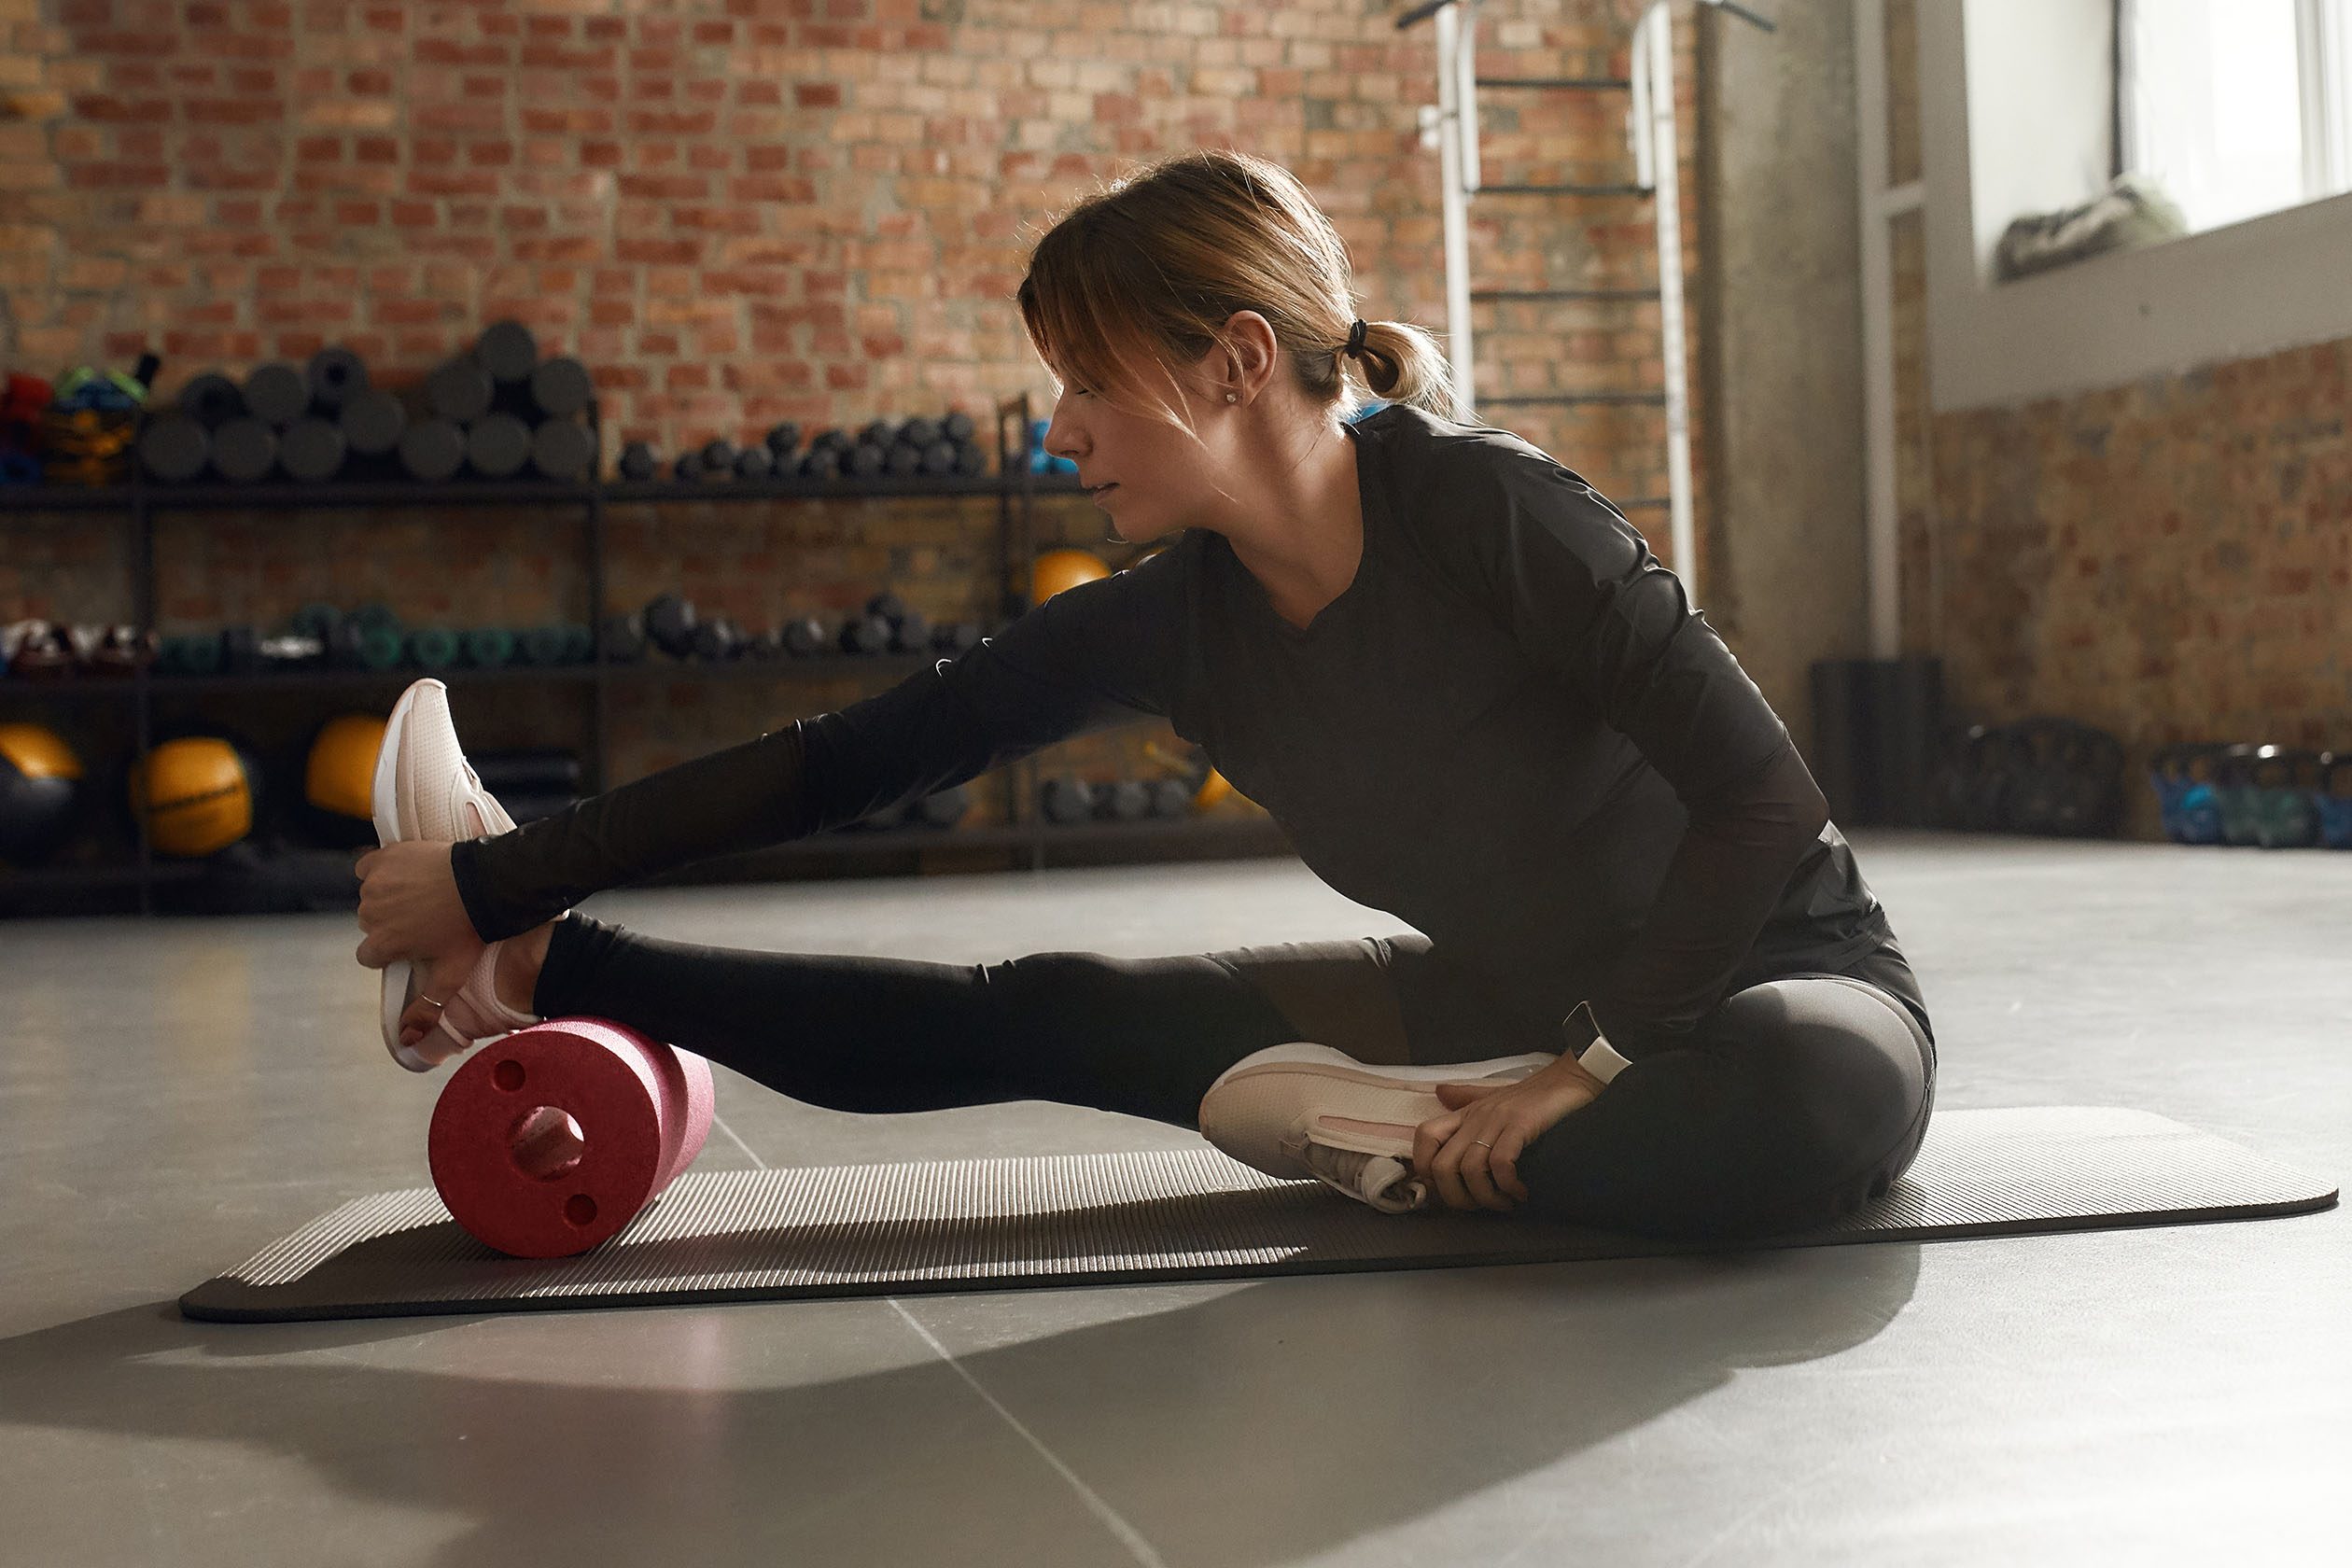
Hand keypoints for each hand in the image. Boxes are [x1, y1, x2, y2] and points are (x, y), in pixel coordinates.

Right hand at [355, 841, 483, 1046]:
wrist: (485, 883)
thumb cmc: (469, 931)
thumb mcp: (450, 975)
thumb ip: (426, 1009)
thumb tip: (405, 1040)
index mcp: (382, 944)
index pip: (369, 955)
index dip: (391, 950)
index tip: (412, 942)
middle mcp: (370, 915)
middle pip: (369, 924)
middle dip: (390, 923)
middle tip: (423, 917)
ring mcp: (375, 886)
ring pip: (371, 897)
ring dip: (387, 897)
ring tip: (420, 894)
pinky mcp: (382, 858)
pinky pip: (368, 867)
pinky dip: (381, 869)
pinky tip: (406, 873)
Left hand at [1412, 1058, 1606, 1212]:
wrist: (1569, 1079)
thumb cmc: (1532, 1095)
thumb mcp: (1493, 1097)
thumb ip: (1466, 1097)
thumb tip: (1440, 1093)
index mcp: (1464, 1113)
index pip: (1423, 1138)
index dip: (1427, 1170)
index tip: (1452, 1188)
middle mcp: (1475, 1117)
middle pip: (1441, 1166)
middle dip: (1457, 1197)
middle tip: (1481, 1205)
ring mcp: (1496, 1120)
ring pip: (1469, 1170)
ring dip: (1487, 1197)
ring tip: (1506, 1202)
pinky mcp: (1520, 1124)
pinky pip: (1500, 1163)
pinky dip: (1508, 1186)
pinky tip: (1521, 1191)